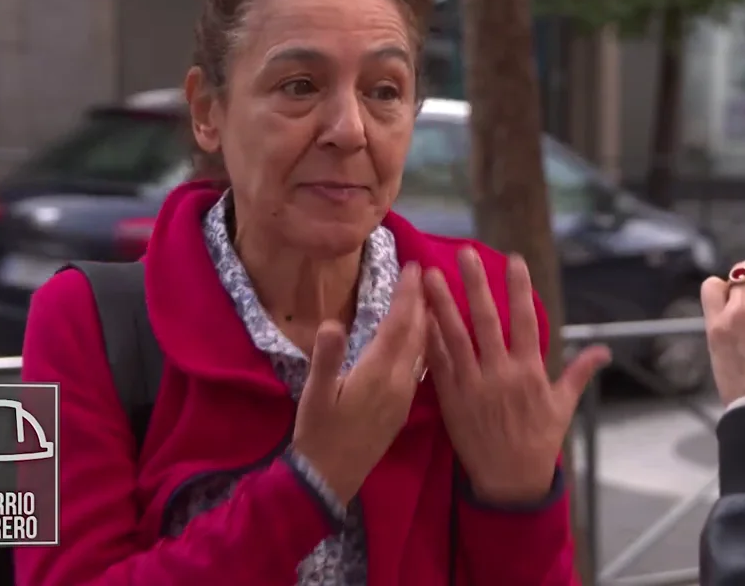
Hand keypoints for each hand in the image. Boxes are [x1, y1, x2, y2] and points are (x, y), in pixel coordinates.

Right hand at [292, 263, 427, 503]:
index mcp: (379, 373)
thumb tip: (332, 323)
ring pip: (424, 350)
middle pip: (418, 333)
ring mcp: (404, 396)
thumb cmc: (318, 434)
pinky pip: (422, 367)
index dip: (407, 294)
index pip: (399, 324)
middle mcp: (399, 381)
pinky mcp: (403, 407)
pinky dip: (425, 344)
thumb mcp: (315, 395)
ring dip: (427, 321)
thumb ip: (326, 359)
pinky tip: (425, 339)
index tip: (413, 265)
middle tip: (426, 271)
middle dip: (422, 300)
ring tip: (430, 297)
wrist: (331, 479)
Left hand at [423, 248, 610, 503]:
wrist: (509, 479)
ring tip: (430, 276)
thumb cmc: (539, 441)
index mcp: (529, 371)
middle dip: (475, 284)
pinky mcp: (451, 398)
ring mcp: (471, 385)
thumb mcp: (564, 406)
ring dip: (441, 304)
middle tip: (464, 253)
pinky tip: (419, 316)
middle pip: (485, 320)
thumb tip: (605, 350)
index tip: (514, 259)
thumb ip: (580, 373)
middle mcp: (499, 373)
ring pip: (454, 337)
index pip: (524, 320)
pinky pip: (438, 363)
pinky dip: (428, 339)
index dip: (519, 289)